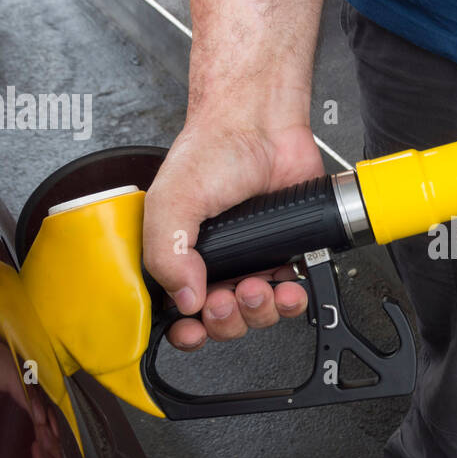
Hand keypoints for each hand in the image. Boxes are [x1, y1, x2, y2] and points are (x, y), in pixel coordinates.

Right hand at [143, 119, 320, 348]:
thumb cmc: (214, 152)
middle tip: (227, 299)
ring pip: (256, 314)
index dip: (186, 331)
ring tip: (258, 287)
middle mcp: (216, 262)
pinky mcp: (287, 255)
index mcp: (180, 255)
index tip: (193, 330)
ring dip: (258, 312)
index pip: (178, 312)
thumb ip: (166, 252)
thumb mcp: (171, 201)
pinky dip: (290, 301)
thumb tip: (184, 296)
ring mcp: (253, 261)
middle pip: (221, 321)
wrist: (263, 126)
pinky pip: (290, 296)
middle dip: (226, 320)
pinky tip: (287, 289)